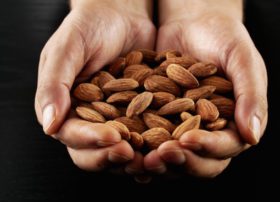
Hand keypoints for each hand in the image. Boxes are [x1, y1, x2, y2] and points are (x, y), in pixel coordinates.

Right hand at [35, 0, 154, 172]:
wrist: (121, 13)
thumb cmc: (89, 25)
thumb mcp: (68, 48)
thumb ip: (55, 83)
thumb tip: (49, 125)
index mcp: (65, 108)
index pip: (73, 135)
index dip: (91, 141)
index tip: (114, 138)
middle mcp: (89, 119)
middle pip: (95, 151)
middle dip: (113, 156)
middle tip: (133, 155)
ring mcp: (115, 118)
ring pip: (121, 149)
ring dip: (136, 159)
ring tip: (154, 158)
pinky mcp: (138, 114)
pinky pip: (145, 134)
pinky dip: (154, 144)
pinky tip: (168, 146)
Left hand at [144, 0, 267, 176]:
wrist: (194, 22)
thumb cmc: (223, 37)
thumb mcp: (241, 59)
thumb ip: (251, 95)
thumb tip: (253, 137)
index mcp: (236, 122)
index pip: (226, 146)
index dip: (208, 148)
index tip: (188, 140)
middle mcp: (212, 132)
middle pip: (200, 161)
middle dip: (182, 161)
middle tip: (160, 155)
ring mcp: (185, 128)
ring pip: (176, 157)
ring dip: (160, 163)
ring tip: (142, 159)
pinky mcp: (163, 121)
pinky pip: (154, 141)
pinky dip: (143, 149)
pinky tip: (130, 150)